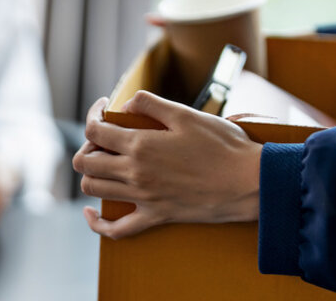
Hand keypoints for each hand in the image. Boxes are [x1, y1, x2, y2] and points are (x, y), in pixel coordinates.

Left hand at [73, 92, 261, 239]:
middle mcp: (135, 173)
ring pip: (93, 190)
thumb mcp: (186, 114)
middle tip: (103, 137)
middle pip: (85, 162)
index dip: (92, 115)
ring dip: (90, 174)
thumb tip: (125, 106)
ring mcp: (143, 198)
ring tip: (103, 163)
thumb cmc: (224, 146)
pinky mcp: (156, 217)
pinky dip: (97, 223)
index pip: (94, 131)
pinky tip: (91, 212)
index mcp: (140, 145)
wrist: (250, 182)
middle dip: (87, 145)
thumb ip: (151, 104)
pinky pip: (116, 229)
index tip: (103, 108)